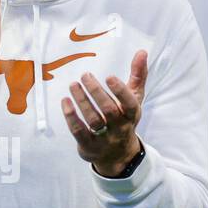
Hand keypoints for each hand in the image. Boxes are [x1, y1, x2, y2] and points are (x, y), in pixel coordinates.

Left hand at [62, 49, 147, 175]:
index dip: (120, 91)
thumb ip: (138, 76)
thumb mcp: (134, 99)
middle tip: (85, 75)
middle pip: (108, 111)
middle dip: (96, 92)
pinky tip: (65, 102)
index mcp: (132, 115)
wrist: (118, 156)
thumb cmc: (124, 119)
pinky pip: (78, 131)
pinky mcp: (89, 146)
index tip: (109, 76)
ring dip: (81, 101)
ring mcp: (104, 139)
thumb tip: (142, 51)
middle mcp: (119, 128)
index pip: (129, 104)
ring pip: (92, 120)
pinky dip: (71, 117)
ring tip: (73, 85)